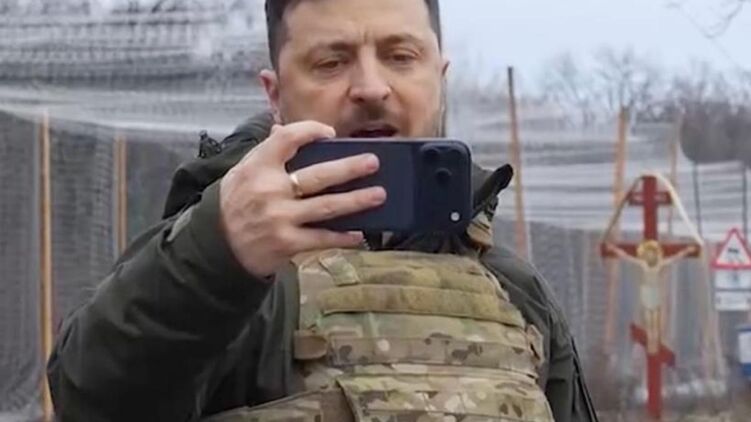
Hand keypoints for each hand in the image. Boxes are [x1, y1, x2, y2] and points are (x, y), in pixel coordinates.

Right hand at [219, 121, 385, 277]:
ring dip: (356, 201)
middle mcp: (270, 190)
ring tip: (379, 194)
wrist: (217, 247)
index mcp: (258, 166)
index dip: (312, 131)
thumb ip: (266, 151)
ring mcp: (280, 218)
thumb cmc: (235, 203)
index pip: (288, 138)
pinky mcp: (287, 243)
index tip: (330, 133)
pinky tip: (359, 234)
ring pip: (327, 206)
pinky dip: (342, 237)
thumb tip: (282, 128)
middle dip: (350, 168)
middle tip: (374, 162)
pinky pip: (321, 238)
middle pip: (318, 175)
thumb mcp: (242, 172)